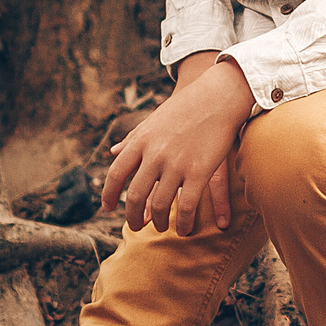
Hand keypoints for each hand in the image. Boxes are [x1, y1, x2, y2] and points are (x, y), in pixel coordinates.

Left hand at [103, 51, 254, 235]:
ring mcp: (176, 164)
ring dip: (159, 222)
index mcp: (141, 141)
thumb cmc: (184, 108)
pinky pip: (186, 206)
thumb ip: (133, 139)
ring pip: (159, 205)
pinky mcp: (199, 171)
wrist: (217, 96)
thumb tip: (113, 152)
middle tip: (135, 226)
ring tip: (162, 228)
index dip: (109, 193)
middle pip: (135, 195)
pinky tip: (184, 229)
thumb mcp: (153, 121)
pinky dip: (183, 221)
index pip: (116, 173)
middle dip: (133, 216)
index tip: (108, 207)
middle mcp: (154, 154)